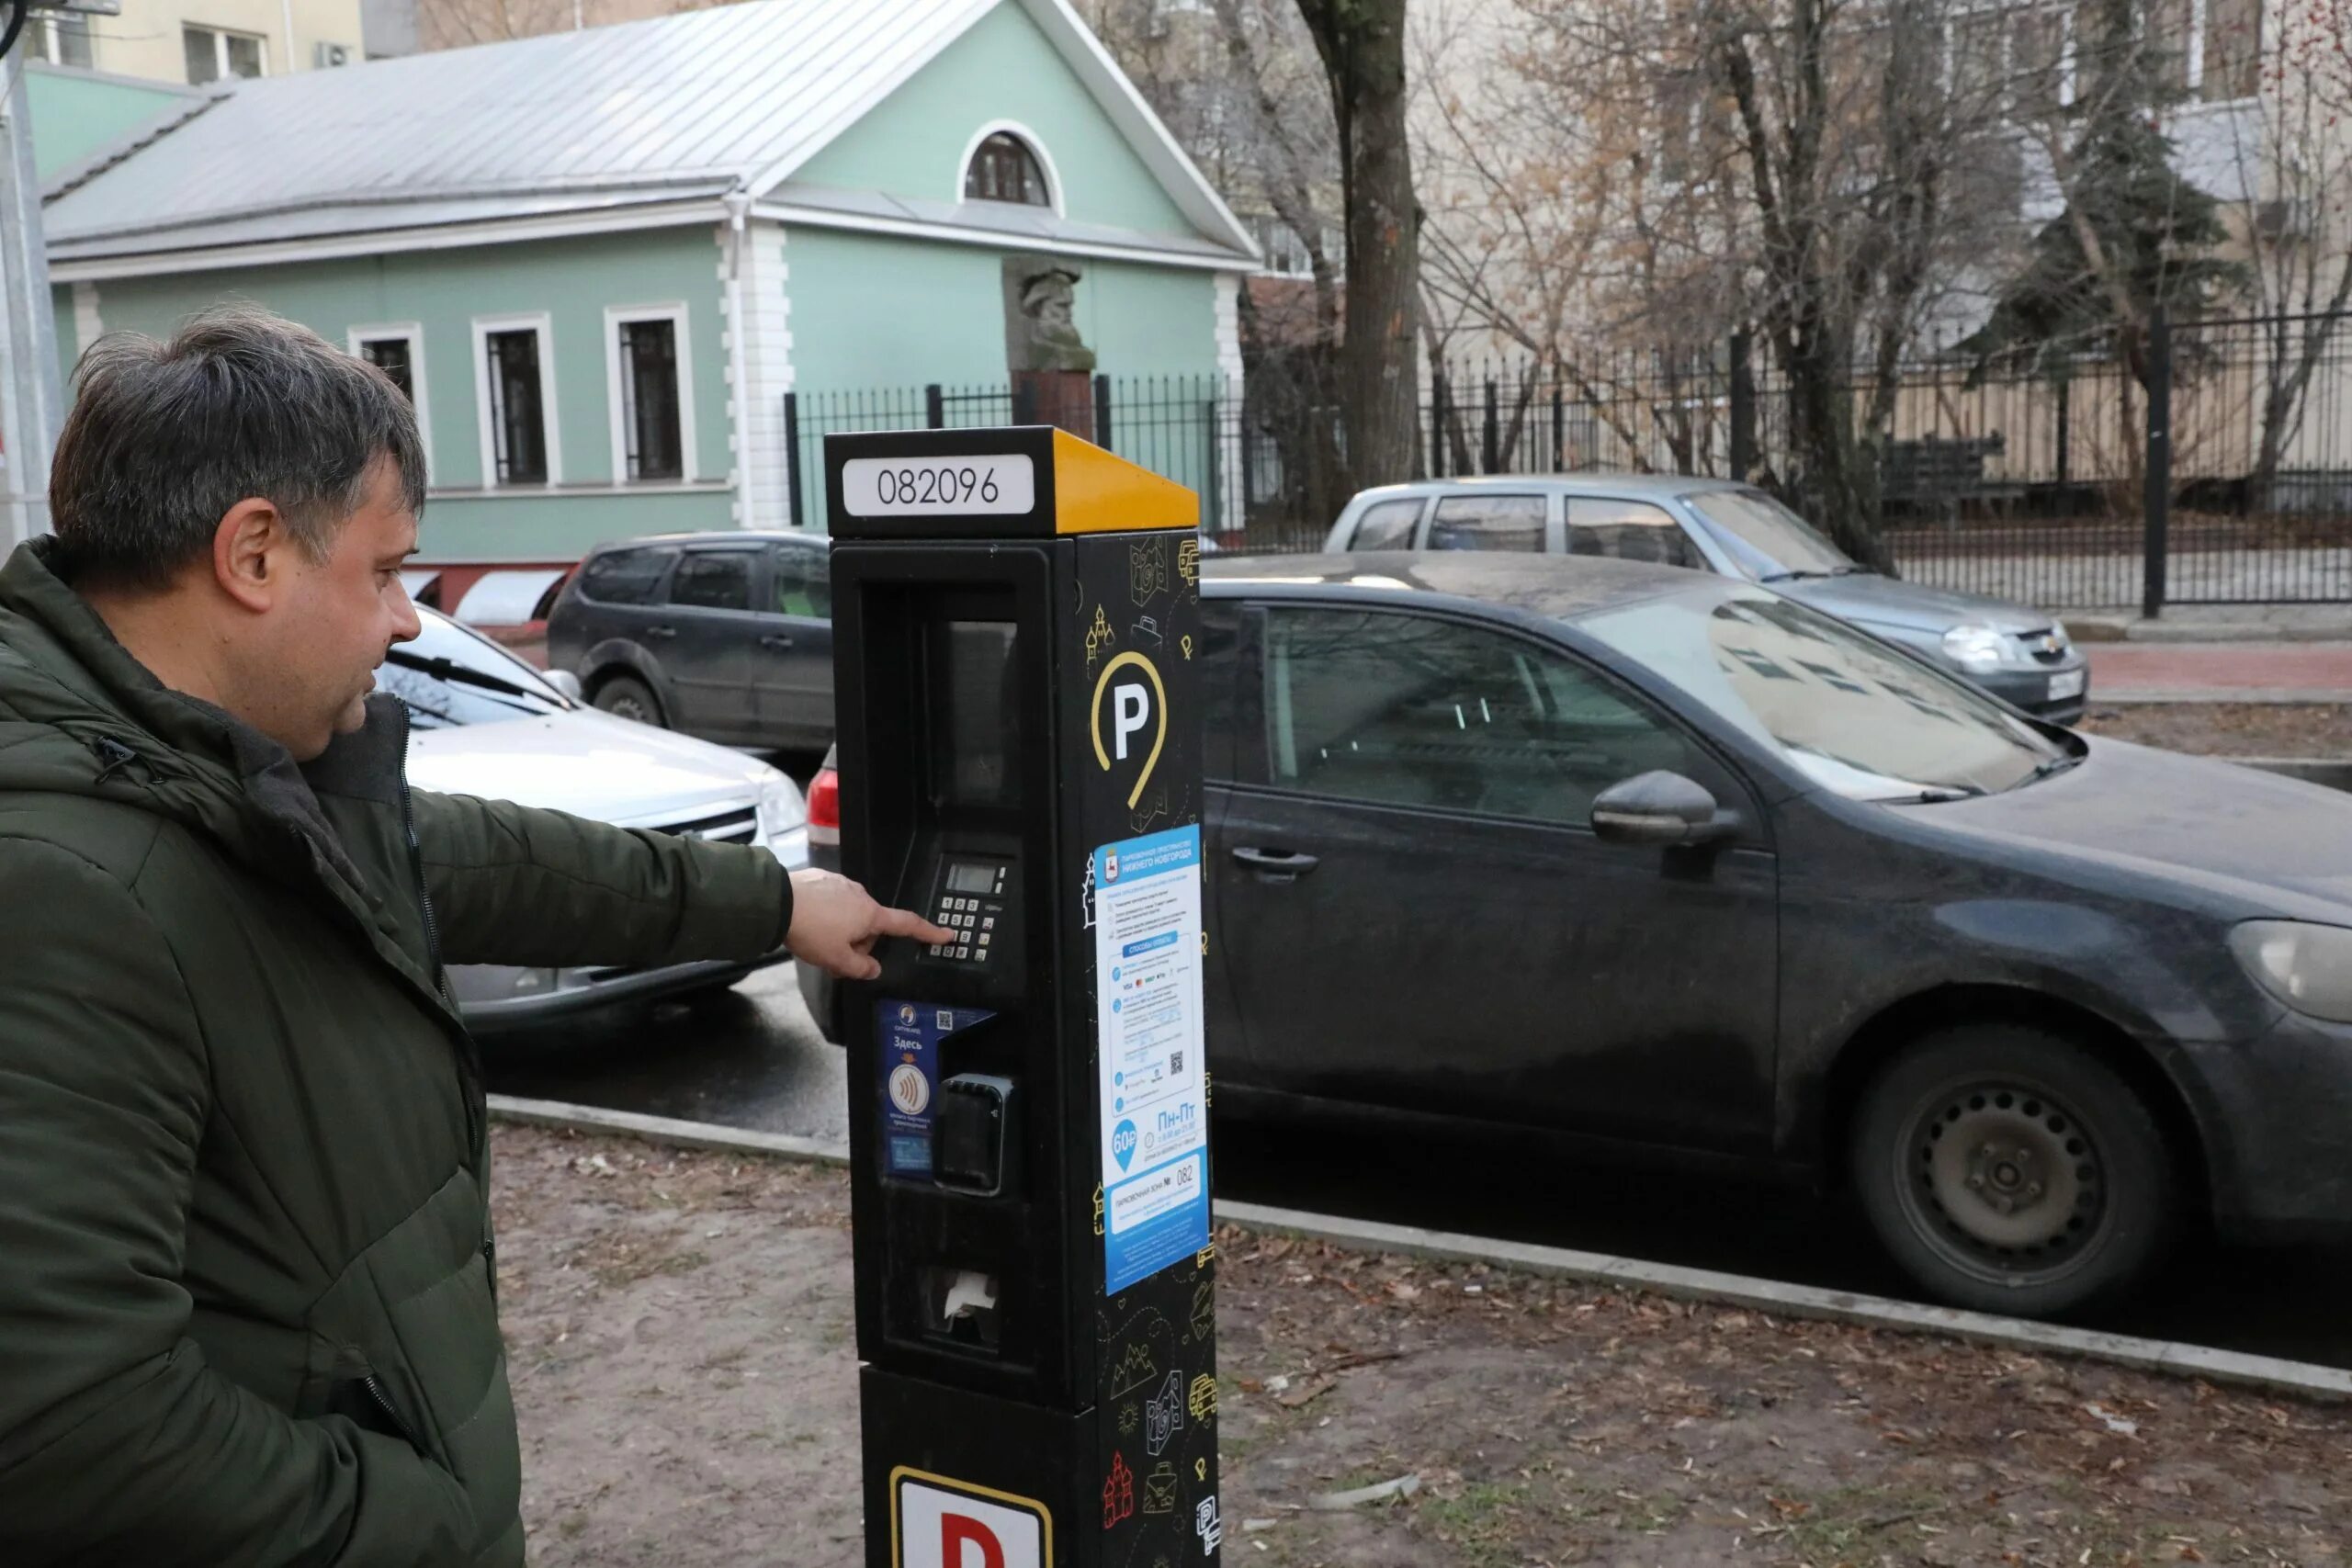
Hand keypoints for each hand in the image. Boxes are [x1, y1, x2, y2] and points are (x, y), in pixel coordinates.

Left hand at [785, 869, 951, 980]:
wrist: (778, 902)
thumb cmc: (811, 931)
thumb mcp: (837, 960)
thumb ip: (860, 968)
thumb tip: (873, 969)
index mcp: (870, 915)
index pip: (907, 925)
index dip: (929, 932)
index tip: (947, 934)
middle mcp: (861, 895)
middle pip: (870, 926)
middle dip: (857, 944)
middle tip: (835, 959)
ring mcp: (841, 884)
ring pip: (850, 914)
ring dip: (840, 930)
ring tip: (816, 941)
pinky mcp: (822, 878)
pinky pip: (832, 902)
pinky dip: (826, 915)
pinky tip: (808, 923)